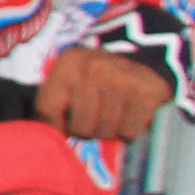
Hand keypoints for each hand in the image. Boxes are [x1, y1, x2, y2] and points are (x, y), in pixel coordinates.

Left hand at [35, 47, 175, 143]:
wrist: (147, 59)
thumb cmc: (99, 79)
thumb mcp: (71, 78)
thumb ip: (53, 102)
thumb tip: (47, 134)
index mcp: (69, 63)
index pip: (47, 109)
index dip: (55, 125)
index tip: (65, 124)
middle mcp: (94, 68)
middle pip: (79, 127)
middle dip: (87, 130)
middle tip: (95, 118)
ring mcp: (122, 79)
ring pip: (105, 132)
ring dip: (109, 131)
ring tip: (113, 115)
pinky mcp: (146, 93)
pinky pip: (128, 132)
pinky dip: (129, 131)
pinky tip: (129, 115)